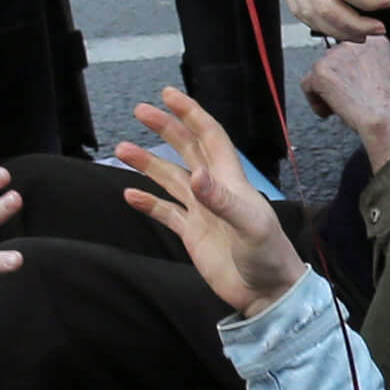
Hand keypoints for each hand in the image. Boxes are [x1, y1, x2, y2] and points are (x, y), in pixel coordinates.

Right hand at [117, 91, 306, 319]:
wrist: (266, 293)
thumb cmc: (267, 255)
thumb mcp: (250, 226)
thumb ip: (222, 200)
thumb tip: (195, 176)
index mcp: (231, 180)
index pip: (209, 137)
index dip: (191, 114)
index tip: (168, 96)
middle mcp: (214, 190)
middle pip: (187, 150)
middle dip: (166, 129)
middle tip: (141, 111)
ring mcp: (201, 212)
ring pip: (170, 179)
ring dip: (147, 164)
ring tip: (122, 149)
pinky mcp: (192, 234)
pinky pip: (166, 212)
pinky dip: (147, 202)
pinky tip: (129, 195)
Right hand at [252, 0, 389, 40]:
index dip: (368, 0)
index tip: (387, 1)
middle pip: (328, 8)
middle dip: (356, 25)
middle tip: (379, 29)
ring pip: (310, 14)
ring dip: (337, 30)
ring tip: (361, 35)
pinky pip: (296, 8)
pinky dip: (316, 22)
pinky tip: (335, 25)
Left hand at [303, 35, 389, 171]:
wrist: (384, 118)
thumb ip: (385, 67)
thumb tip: (380, 72)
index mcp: (375, 40)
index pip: (352, 49)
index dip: (351, 70)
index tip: (354, 83)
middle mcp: (354, 42)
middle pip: (334, 58)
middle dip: (338, 79)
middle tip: (346, 97)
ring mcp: (335, 54)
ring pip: (319, 71)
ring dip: (326, 90)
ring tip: (338, 107)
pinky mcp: (321, 70)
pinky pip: (307, 84)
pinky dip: (315, 100)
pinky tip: (328, 111)